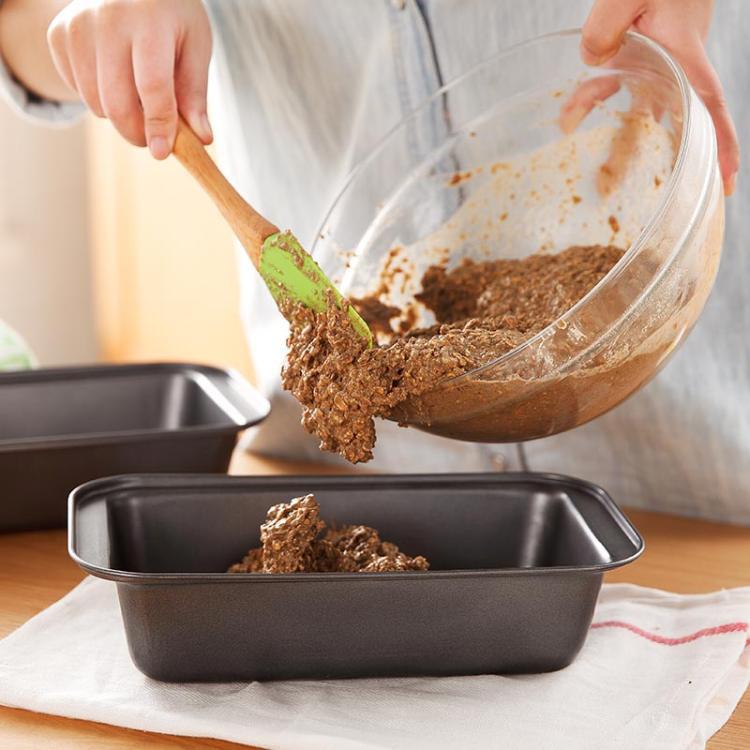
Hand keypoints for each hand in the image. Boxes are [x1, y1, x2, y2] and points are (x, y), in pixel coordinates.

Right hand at [47, 0, 211, 158]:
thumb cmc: (170, 17)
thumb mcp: (195, 45)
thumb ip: (195, 92)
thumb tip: (202, 138)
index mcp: (148, 20)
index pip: (152, 86)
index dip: (159, 125)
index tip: (162, 153)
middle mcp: (107, 19)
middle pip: (117, 102)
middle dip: (137, 132)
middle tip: (153, 137)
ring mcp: (77, 26)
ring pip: (95, 103)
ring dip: (119, 116)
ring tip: (138, 96)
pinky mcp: (58, 35)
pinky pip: (78, 91)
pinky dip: (99, 98)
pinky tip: (114, 76)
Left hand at [582, 0, 738, 194]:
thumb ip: (604, 29)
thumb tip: (591, 62)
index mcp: (685, 56)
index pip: (710, 108)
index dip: (721, 146)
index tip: (727, 182)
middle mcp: (677, 65)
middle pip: (684, 119)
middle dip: (686, 156)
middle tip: (688, 196)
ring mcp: (660, 61)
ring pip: (644, 106)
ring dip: (625, 133)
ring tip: (604, 171)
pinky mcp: (641, 52)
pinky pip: (619, 84)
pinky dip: (596, 97)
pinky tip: (570, 113)